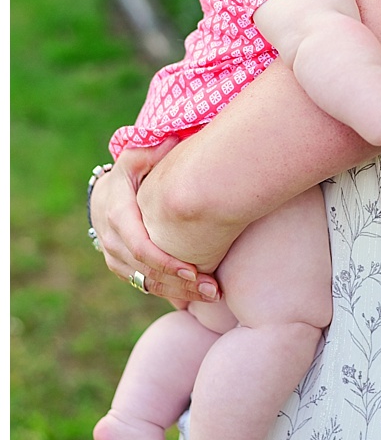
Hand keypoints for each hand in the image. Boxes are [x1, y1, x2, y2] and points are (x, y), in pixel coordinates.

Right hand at [91, 140, 220, 302]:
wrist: (107, 194)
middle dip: (180, 283)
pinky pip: (146, 285)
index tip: (194, 271)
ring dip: (180, 293)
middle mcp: (112, 241)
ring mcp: (116, 257)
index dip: (166, 262)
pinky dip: (172, 294)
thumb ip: (150, 152)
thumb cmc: (133, 172)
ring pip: (146, 283)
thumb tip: (171, 140)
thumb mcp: (137, 157)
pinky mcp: (123, 268)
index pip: (140, 246)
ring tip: (213, 296)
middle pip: (146, 270)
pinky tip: (198, 299)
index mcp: (116, 214)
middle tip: (213, 290)